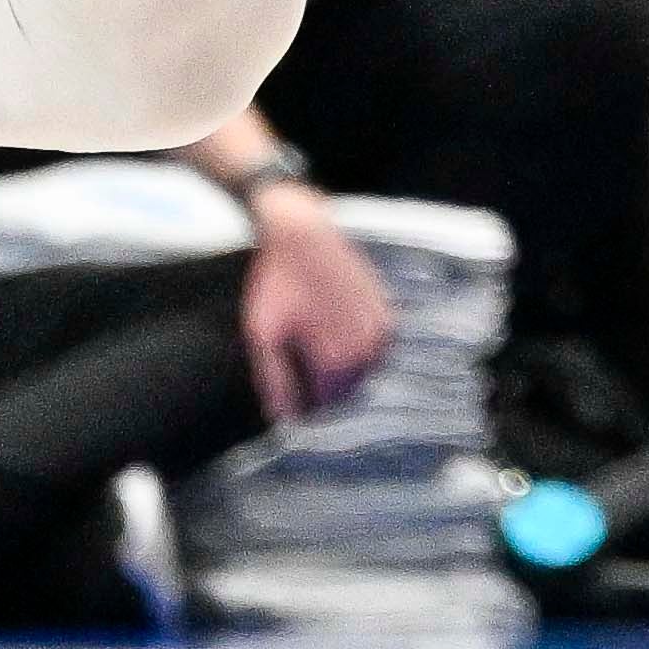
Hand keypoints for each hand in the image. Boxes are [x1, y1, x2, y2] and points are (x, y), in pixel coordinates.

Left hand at [235, 182, 392, 422]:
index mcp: (337, 360)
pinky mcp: (385, 310)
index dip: (307, 404)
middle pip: (347, 391)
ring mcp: (380, 328)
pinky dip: (357, 346)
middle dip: (325, 386)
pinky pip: (374, 346)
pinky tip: (334, 328)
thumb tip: (283, 418)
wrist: (301, 230)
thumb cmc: (277, 281)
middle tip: (302, 367)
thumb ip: (275, 380)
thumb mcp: (263, 334)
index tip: (293, 393)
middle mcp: (366, 348)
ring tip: (315, 344)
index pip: (326, 406)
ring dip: (343, 368)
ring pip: (363, 369)